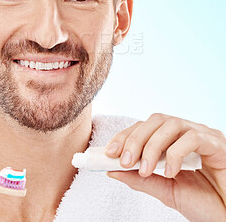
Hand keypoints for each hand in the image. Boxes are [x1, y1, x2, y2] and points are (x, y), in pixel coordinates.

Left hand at [104, 113, 225, 221]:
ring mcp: (202, 135)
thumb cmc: (204, 202)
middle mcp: (186, 133)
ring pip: (170, 124)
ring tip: (145, 170)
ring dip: (152, 146)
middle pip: (155, 120)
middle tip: (124, 161)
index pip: (144, 127)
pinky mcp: (217, 143)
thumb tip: (111, 169)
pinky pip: (192, 138)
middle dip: (135, 139)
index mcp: (172, 140)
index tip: (109, 152)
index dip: (125, 136)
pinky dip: (175, 154)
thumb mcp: (165, 190)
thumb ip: (140, 180)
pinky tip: (171, 173)